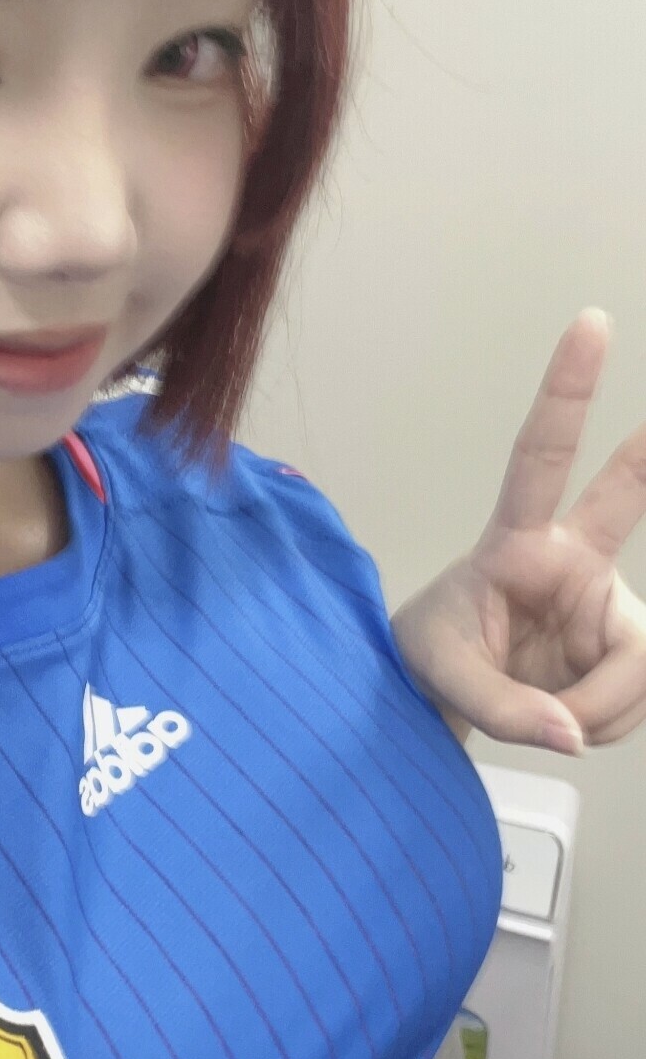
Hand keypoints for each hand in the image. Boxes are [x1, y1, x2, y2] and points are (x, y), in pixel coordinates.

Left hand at [390, 309, 645, 754]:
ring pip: (637, 664)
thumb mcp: (442, 678)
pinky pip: (634, 700)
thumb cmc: (433, 655)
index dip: (569, 393)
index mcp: (516, 545)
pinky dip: (603, 724)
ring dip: (598, 711)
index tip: (591, 324)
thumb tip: (571, 734)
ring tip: (549, 718)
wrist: (441, 692)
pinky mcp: (623, 648)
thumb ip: (503, 709)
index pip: (541, 460)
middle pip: (625, 498)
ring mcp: (605, 604)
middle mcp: (573, 563)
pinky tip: (571, 719)